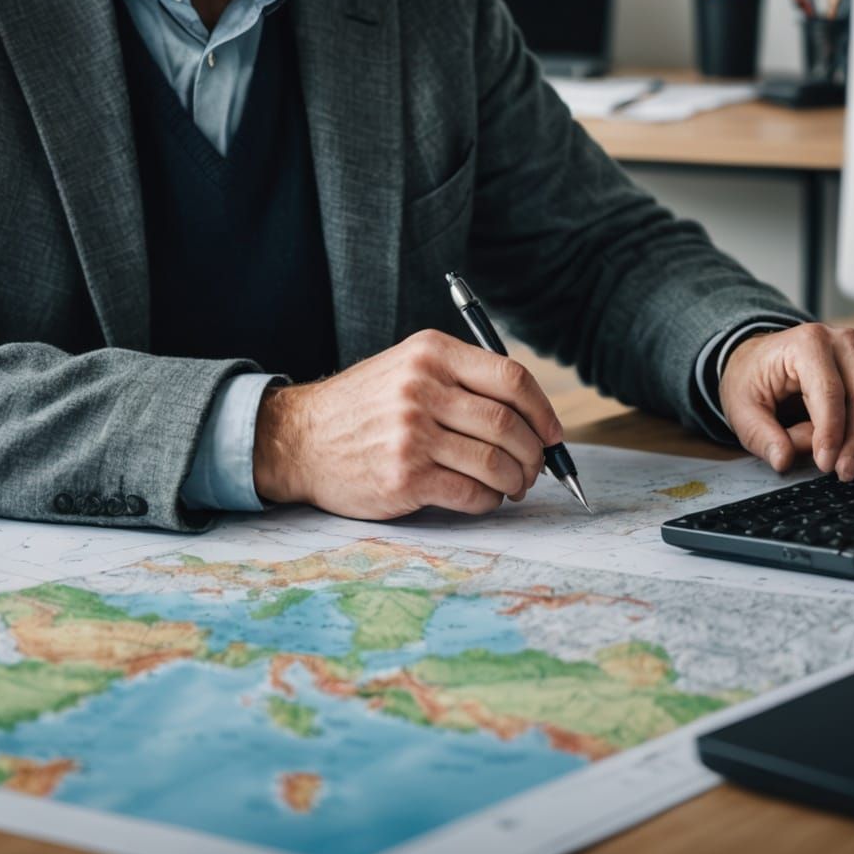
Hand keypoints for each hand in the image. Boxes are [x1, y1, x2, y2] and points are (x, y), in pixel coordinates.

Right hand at [252, 332, 563, 518]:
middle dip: (534, 453)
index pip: (511, 376)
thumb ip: (463, 380)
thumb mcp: (409, 368)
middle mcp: (422, 388)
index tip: (552, 433)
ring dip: (515, 480)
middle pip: (507, 423)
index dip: (542, 410)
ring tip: (513, 485)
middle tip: (535, 468)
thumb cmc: (366, 405)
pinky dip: (488, 500)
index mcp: (430, 353)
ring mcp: (411, 434)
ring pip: (494, 462)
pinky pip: (470, 493)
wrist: (301, 437)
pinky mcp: (403, 477)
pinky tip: (483, 497)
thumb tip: (532, 416)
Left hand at [720, 323, 853, 479]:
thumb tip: (783, 460)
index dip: (832, 433)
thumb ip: (761, 434)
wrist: (764, 359)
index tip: (825, 465)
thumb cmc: (754, 380)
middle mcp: (843, 342)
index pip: (830, 390)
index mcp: (808, 342)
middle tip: (845, 473)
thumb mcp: (741, 406)